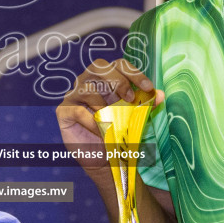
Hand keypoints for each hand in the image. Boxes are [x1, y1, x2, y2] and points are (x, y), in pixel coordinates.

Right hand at [55, 58, 163, 174]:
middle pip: (99, 67)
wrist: (104, 158)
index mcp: (105, 78)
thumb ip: (145, 105)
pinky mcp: (64, 111)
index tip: (148, 88)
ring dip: (104, 105)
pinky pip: (78, 111)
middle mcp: (87, 81)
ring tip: (114, 120)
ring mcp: (73, 95)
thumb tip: (159, 95)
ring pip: (87, 88)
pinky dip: (93, 122)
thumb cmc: (118, 133)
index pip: (118, 65)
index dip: (134, 73)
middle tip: (130, 98)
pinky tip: (102, 132)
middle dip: (117, 80)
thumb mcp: (135, 117)